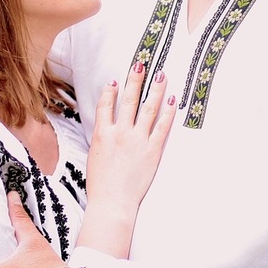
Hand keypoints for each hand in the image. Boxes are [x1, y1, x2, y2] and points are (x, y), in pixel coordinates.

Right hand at [79, 63, 175, 255]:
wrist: (113, 203)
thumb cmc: (101, 184)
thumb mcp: (94, 156)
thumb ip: (102, 139)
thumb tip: (106, 127)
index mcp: (103, 134)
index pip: (105, 105)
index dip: (110, 91)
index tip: (115, 81)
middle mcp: (120, 133)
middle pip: (128, 100)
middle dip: (135, 80)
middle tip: (140, 64)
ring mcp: (137, 140)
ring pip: (148, 108)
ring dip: (154, 89)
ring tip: (160, 75)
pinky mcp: (153, 150)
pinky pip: (162, 127)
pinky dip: (168, 112)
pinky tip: (172, 99)